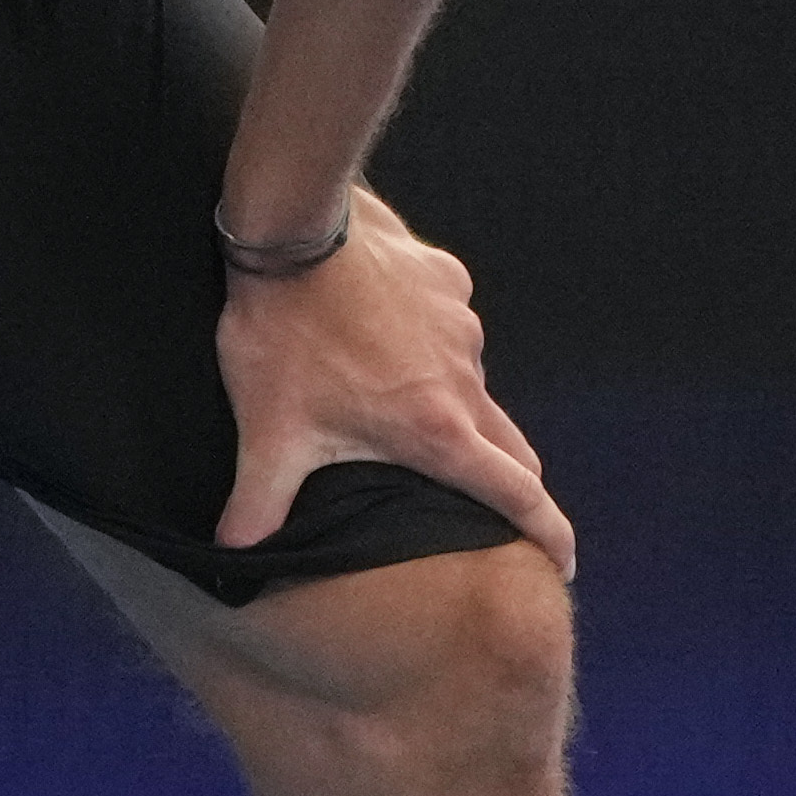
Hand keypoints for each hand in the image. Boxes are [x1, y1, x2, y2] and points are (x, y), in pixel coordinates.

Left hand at [213, 195, 576, 573]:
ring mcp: (463, 328)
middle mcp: (466, 382)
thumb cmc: (285, 335)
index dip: (548, 535)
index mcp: (437, 430)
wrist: (298, 231)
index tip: (563, 563)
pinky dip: (429, 344)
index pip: (516, 495)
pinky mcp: (450, 283)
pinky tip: (382, 334)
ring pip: (470, 384)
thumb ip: (258, 501)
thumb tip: (232, 555)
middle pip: (510, 448)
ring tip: (386, 400)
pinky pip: (451, 327)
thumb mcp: (269, 429)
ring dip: (446, 403)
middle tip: (477, 500)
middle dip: (505, 481)